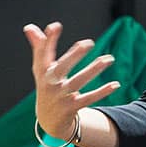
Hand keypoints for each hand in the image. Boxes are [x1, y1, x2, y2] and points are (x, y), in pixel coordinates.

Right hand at [25, 21, 119, 139]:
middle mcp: (50, 84)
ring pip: (78, 82)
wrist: (48, 120)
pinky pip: (89, 98)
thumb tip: (29, 27)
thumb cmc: (47, 87)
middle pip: (61, 68)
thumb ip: (39, 47)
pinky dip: (102, 92)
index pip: (43, 54)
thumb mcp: (41, 69)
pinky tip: (116, 84)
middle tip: (88, 43)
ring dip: (93, 70)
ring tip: (109, 58)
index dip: (48, 40)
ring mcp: (61, 97)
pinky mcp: (72, 107)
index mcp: (43, 72)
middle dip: (74, 55)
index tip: (55, 26)